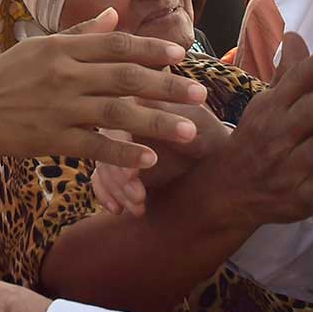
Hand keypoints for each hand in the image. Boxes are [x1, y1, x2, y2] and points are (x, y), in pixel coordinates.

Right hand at [0, 8, 208, 168]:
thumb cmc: (3, 76)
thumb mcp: (38, 47)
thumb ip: (78, 33)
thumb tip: (114, 15)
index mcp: (61, 49)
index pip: (116, 44)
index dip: (151, 50)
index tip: (181, 56)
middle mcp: (64, 74)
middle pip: (125, 77)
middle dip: (167, 86)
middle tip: (200, 94)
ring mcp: (58, 108)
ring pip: (117, 113)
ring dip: (156, 122)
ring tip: (188, 130)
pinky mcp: (50, 138)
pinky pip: (94, 146)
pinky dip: (122, 153)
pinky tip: (148, 159)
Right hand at [91, 100, 227, 214]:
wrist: (213, 153)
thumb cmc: (207, 134)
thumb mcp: (198, 126)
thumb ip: (180, 124)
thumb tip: (169, 121)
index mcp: (137, 101)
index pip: (120, 121)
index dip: (123, 148)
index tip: (133, 174)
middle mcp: (121, 120)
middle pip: (106, 147)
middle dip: (120, 177)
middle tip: (139, 197)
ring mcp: (116, 143)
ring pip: (103, 165)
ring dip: (118, 189)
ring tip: (139, 207)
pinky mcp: (115, 164)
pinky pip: (100, 178)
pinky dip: (106, 194)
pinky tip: (118, 209)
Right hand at [194, 33, 312, 229]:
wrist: (226, 189)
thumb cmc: (256, 140)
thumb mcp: (265, 105)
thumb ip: (287, 74)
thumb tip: (295, 35)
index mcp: (272, 108)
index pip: (296, 81)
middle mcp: (279, 135)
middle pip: (308, 113)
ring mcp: (288, 168)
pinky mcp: (297, 198)